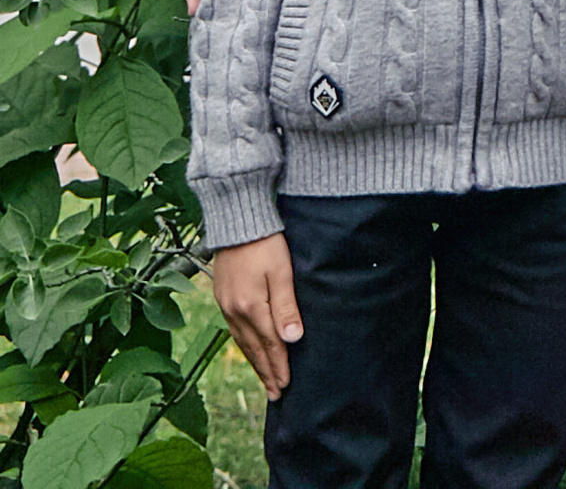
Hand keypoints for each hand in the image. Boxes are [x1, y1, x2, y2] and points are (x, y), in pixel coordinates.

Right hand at [210, 234, 302, 398]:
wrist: (238, 221)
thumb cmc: (266, 243)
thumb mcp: (282, 272)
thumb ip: (286, 307)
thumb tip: (292, 339)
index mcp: (251, 307)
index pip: (269, 345)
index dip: (279, 366)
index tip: (286, 386)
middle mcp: (235, 312)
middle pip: (254, 349)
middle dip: (266, 372)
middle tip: (276, 394)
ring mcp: (226, 306)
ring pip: (243, 343)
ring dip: (255, 362)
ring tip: (265, 379)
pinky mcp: (223, 298)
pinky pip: (235, 331)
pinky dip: (245, 346)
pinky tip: (250, 350)